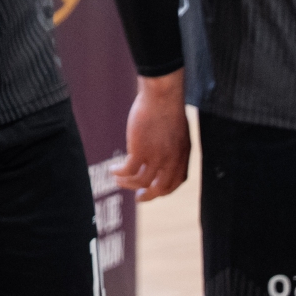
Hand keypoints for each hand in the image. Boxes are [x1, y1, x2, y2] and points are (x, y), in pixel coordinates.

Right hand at [114, 71, 189, 200]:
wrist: (162, 97)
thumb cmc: (169, 108)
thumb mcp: (178, 132)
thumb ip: (174, 148)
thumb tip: (163, 155)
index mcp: (182, 157)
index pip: (175, 182)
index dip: (163, 190)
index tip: (152, 190)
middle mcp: (171, 161)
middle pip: (160, 189)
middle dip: (148, 196)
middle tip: (138, 198)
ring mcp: (156, 158)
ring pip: (141, 182)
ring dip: (128, 184)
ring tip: (118, 180)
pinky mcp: (140, 151)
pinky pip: (128, 170)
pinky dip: (119, 173)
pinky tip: (113, 170)